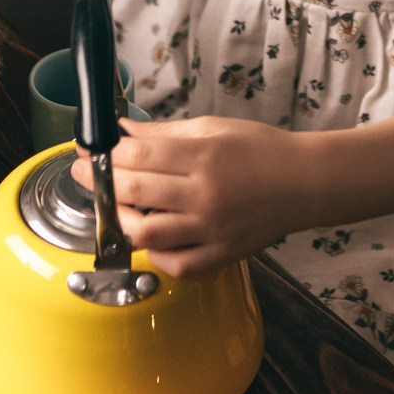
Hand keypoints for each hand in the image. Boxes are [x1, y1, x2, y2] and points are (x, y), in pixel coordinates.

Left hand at [70, 116, 304, 278]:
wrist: (306, 182)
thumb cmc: (262, 150)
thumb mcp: (214, 128)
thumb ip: (165, 132)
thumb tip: (124, 132)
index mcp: (203, 156)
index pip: (137, 154)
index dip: (105, 151)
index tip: (90, 149)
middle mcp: (204, 194)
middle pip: (133, 190)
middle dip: (99, 180)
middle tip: (86, 172)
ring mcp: (211, 229)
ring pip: (145, 233)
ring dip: (119, 219)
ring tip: (115, 206)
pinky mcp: (221, 255)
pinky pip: (175, 265)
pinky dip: (155, 255)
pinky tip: (150, 239)